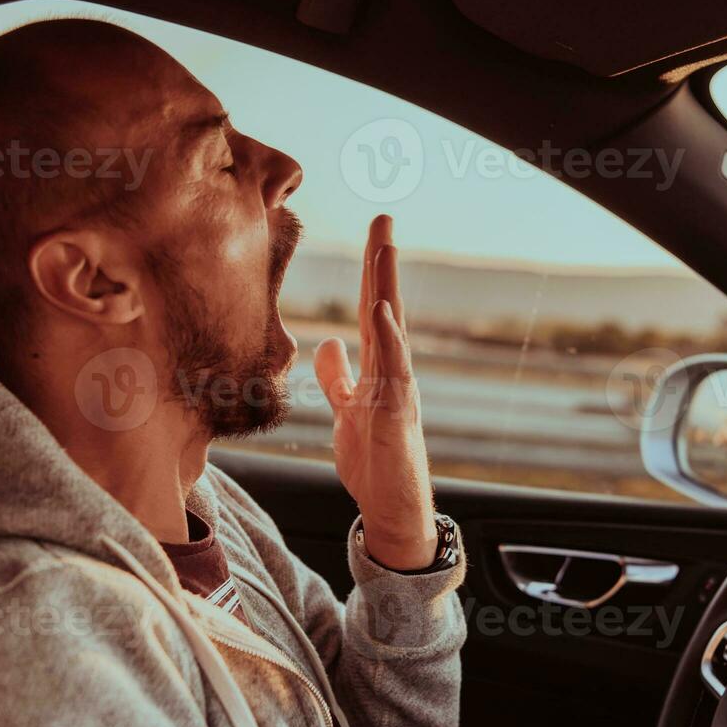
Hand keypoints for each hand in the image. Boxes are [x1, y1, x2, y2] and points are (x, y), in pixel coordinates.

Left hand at [313, 215, 436, 570]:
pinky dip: (389, 337)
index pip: (371, 309)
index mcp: (379, 368)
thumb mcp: (347, 412)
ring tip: (384, 248)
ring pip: (394, 328)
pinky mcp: (397, 411)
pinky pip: (394, 368)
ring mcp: (398, 388)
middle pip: (387, 306)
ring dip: (388, 287)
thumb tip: (328, 343)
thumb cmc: (373, 463)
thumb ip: (339, 379)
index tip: (374, 233)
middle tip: (383, 218)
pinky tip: (381, 309)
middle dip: (383, 263)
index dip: (369, 273)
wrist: (392, 508)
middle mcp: (393, 370)